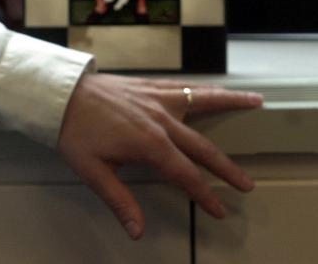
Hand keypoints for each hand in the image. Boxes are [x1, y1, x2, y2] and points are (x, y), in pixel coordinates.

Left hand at [57, 73, 262, 239]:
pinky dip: (204, 88)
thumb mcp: (93, 171)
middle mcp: (160, 119)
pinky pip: (184, 86)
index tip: (220, 209)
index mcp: (149, 143)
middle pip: (203, 146)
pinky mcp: (149, 86)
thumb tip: (137, 230)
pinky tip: (215, 88)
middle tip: (246, 183)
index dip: (205, 195)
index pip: (186, 175)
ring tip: (257, 101)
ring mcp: (157, 99)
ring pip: (203, 101)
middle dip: (227, 167)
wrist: (60, 94)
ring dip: (232, 103)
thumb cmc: (73, 130)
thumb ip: (119, 200)